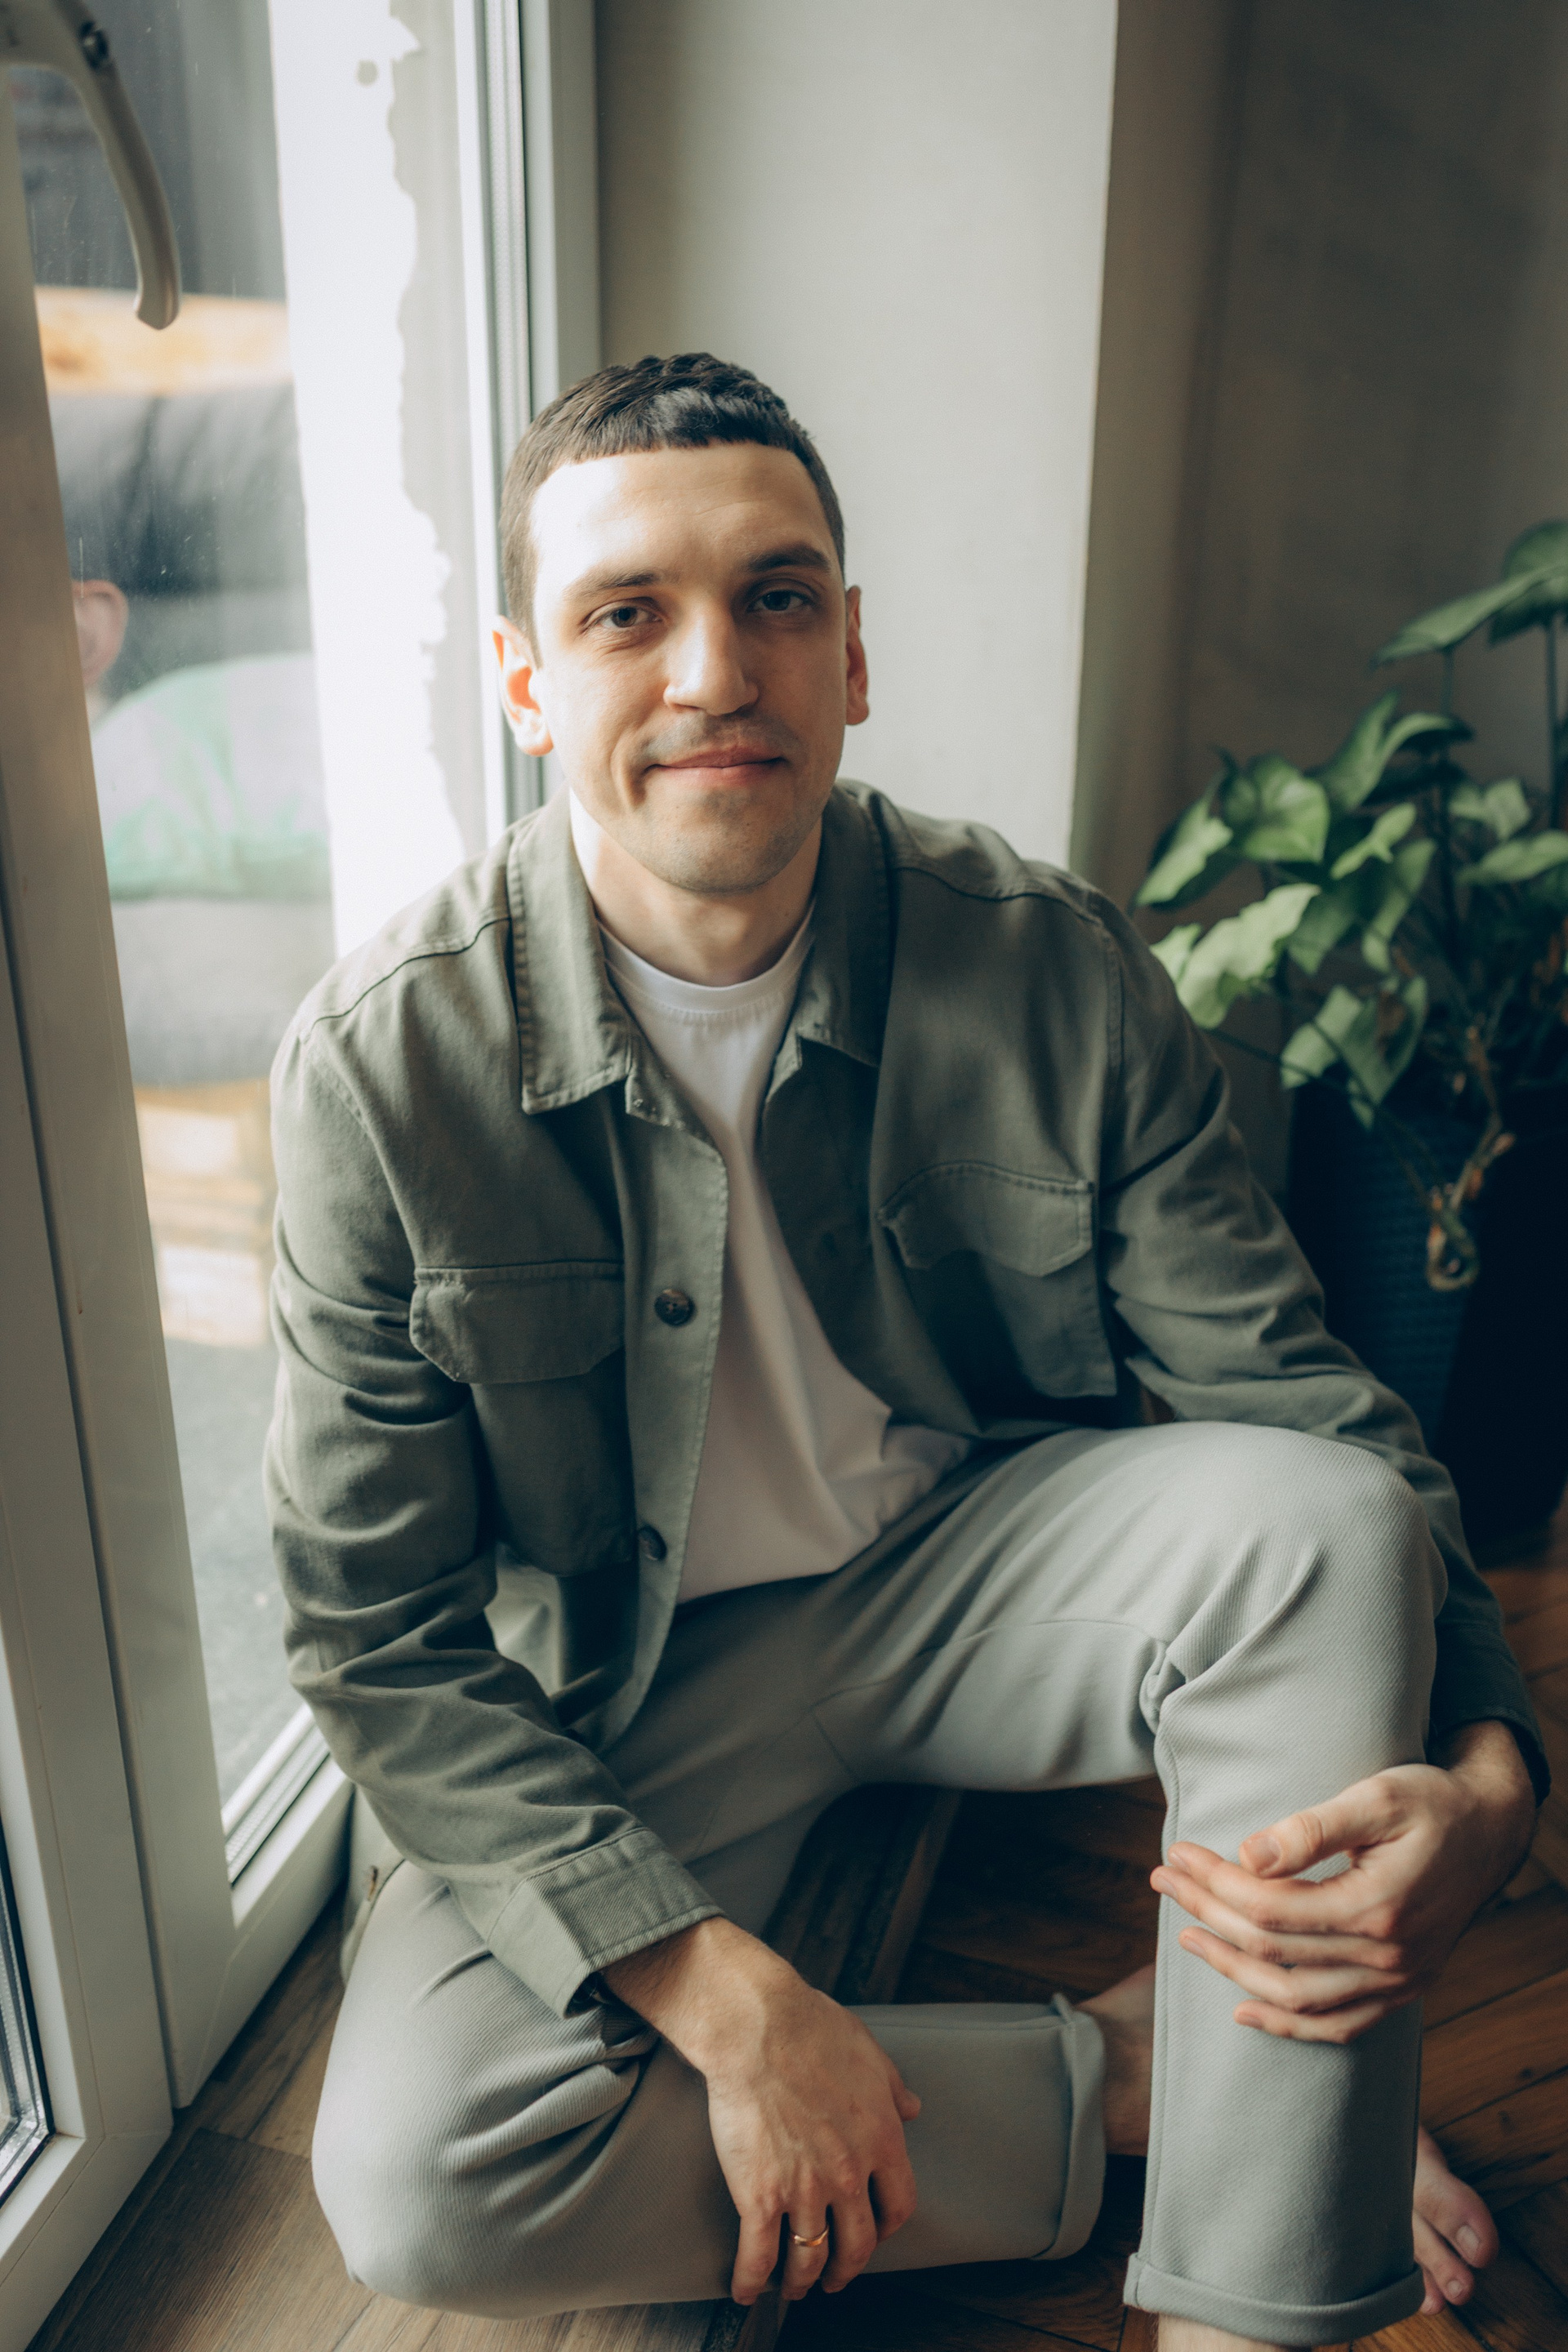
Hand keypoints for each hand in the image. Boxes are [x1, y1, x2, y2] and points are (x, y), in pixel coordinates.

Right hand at [603, 1916, 919, 2303]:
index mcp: (881, 2140)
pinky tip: (747, 2290)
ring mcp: (805, 2189)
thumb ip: (894, 2088)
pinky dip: (753, 2281)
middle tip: (836, 2275)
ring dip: (803, 2280)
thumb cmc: (813, 2029)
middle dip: (847, 2267)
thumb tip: (913, 2107)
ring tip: (794, 2287)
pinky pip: (759, 2254)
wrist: (759, 2028)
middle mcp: (849, 2174)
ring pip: (810, 2257)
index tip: (876, 2232)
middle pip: (858, 2244)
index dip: (888, 2227)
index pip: (899, 2206)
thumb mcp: (871, 2054)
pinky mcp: (760, 2195)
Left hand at [1150, 1721, 1536, 2041]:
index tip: (1178, 1853)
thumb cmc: (1431, 1804)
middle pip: (1273, 1949)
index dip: (1215, 1883)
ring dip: (1232, 1969)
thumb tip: (1247, 1856)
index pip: (1271, 1908)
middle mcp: (1388, 1959)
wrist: (1491, 1832)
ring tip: (1186, 1936)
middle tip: (1164, 1880)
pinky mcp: (1402, 1991)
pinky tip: (1244, 2007)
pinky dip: (1288, 2024)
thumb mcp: (1377, 1796)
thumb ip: (1312, 1829)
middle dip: (1207, 1913)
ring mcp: (1397, 1983)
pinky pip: (1337, 2025)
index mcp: (1378, 1908)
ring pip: (1296, 1997)